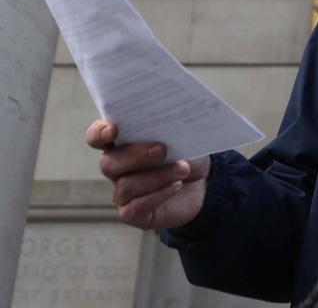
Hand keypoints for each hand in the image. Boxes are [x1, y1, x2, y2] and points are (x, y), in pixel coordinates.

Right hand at [85, 119, 209, 230]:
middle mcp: (116, 168)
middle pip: (108, 163)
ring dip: (157, 176)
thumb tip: (169, 122)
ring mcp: (122, 192)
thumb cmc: (185, 154)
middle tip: (162, 150)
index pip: (97, 137)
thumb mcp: (181, 137)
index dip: (99, 133)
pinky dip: (158, 194)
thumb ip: (168, 129)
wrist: (201, 183)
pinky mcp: (132, 214)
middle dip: (135, 155)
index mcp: (121, 143)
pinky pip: (136, 207)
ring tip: (183, 169)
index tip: (113, 130)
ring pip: (126, 185)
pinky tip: (177, 185)